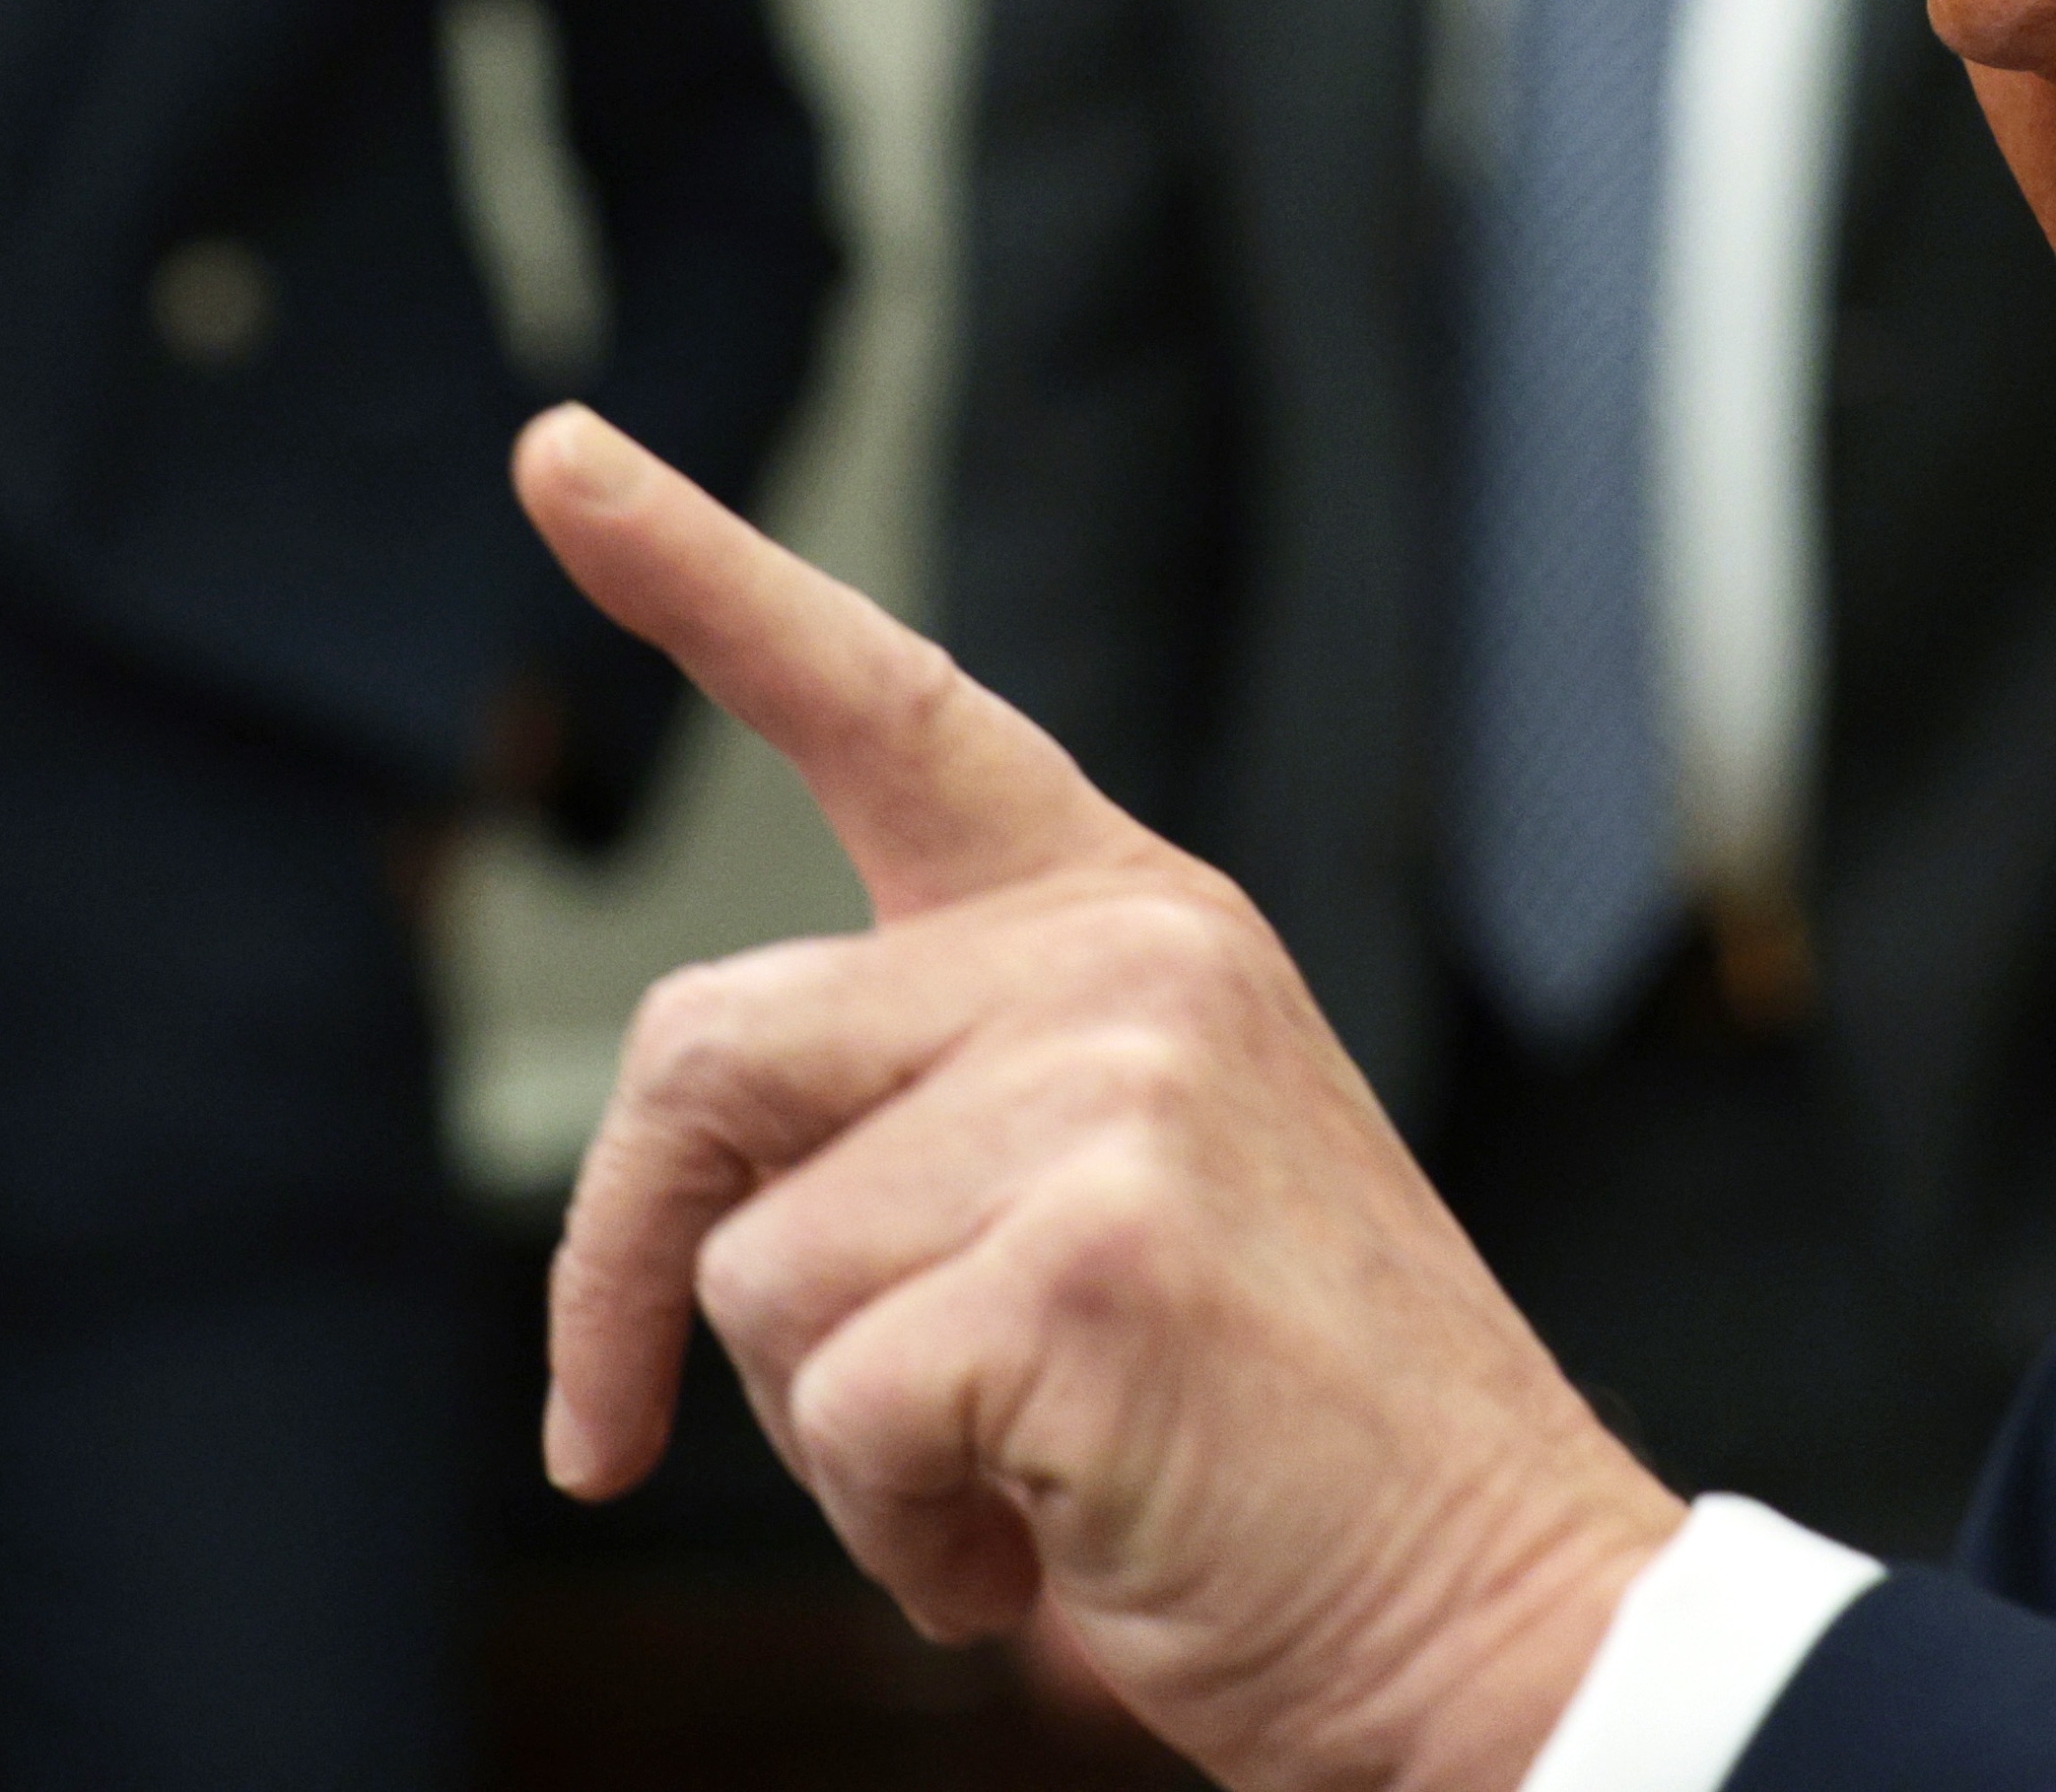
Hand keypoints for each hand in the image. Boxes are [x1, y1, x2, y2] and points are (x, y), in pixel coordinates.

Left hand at [514, 408, 1685, 1791]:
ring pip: (752, 1267)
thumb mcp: (1123, 1195)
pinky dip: (898, 1534)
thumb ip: (944, 1112)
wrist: (1499, 1606)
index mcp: (1133, 921)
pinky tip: (1052, 1543)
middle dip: (625, 1274)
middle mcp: (1125, 958)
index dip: (698, 574)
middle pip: (703, 1053)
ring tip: (1024, 1478)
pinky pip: (828, 1413)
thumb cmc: (1285, 1442)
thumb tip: (692, 1214)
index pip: (886, 705)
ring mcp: (1118, 1089)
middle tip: (627, 1436)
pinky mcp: (1093, 1255)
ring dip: (831, 1441)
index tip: (556, 450)